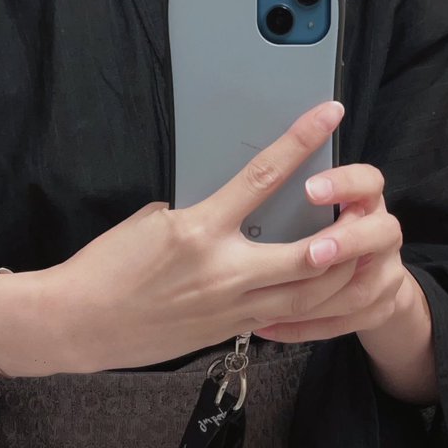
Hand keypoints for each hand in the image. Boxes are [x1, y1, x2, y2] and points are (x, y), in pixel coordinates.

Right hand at [39, 99, 358, 372]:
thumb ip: (200, 208)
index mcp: (201, 229)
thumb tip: (231, 201)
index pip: (264, 175)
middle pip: (312, 254)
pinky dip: (309, 299)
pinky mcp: (229, 332)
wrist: (78, 323)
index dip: (302, 140)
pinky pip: (284, 316)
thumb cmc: (107, 265)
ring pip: (310, 296)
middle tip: (369, 206)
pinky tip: (321, 284)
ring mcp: (231, 308)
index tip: (329, 115)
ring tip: (360, 247)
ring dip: (342, 272)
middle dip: (349, 233)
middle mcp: (224, 270)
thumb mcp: (152, 219)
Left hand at [250, 162, 408, 343]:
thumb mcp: (322, 201)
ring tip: (279, 297)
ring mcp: (388, 274)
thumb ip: (297, 193)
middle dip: (346, 242)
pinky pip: (346, 322)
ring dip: (321, 293)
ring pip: (363, 287)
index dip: (343, 183)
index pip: (368, 181)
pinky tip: (269, 325)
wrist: (371, 270)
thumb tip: (245, 179)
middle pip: (381, 232)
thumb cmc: (328, 223)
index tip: (309, 189)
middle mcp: (384, 233)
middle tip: (312, 252)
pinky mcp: (380, 309)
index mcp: (367, 198)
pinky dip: (305, 325)